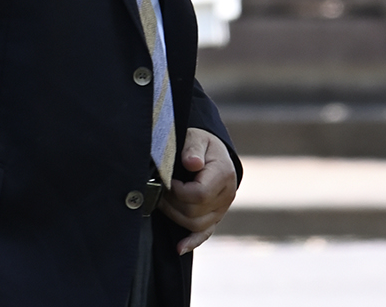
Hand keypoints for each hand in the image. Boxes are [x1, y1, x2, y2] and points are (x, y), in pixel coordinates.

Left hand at [158, 127, 237, 254]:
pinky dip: (192, 241)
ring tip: (162, 200)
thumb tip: (192, 163)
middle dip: (172, 203)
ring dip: (174, 215)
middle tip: (159, 188)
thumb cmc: (200, 144)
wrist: (211, 151)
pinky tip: (179, 247)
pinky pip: (205, 234)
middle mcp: (226, 195)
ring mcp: (222, 209)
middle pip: (195, 212)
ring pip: (196, 225)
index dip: (177, 191)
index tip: (166, 180)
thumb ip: (193, 149)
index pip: (200, 194)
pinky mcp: (215, 217)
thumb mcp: (196, 138)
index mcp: (223, 174)